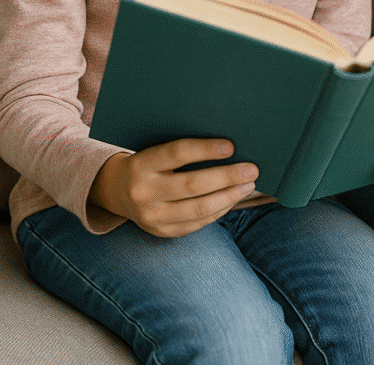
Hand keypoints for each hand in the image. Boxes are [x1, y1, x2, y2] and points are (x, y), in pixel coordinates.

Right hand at [89, 138, 258, 237]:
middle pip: (192, 185)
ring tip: (249, 185)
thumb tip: (226, 145)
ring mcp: (152, 216)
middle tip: (252, 169)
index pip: (177, 153)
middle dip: (227, 176)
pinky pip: (197, 223)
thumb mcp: (153, 148)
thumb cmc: (147, 161)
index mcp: (141, 164)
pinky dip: (219, 210)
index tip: (231, 146)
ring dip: (229, 196)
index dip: (205, 149)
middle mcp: (144, 192)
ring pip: (198, 208)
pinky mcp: (162, 232)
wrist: (116, 191)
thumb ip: (181, 148)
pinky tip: (233, 199)